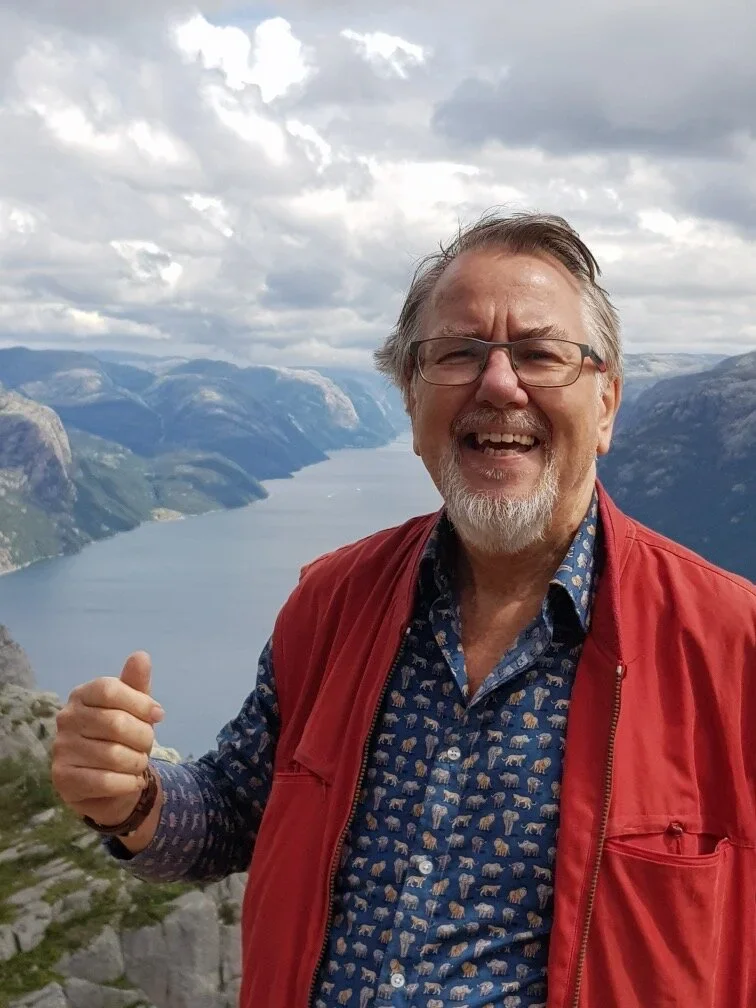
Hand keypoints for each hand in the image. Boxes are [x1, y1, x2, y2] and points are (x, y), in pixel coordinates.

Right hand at [52, 652, 164, 826]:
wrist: (109, 785)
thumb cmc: (123, 738)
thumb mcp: (135, 708)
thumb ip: (136, 684)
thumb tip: (141, 656)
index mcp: (82, 695)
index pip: (109, 689)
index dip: (140, 702)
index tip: (158, 715)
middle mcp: (66, 718)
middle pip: (115, 723)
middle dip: (143, 737)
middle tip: (147, 746)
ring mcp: (61, 749)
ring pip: (113, 755)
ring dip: (137, 762)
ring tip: (138, 764)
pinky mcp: (63, 779)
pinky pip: (105, 781)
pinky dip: (128, 783)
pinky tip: (131, 781)